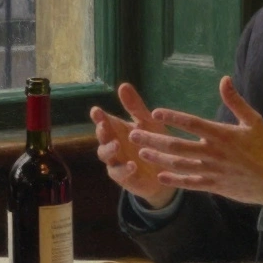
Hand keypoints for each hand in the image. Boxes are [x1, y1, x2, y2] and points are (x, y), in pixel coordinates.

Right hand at [90, 83, 177, 207]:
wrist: (167, 171)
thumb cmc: (154, 143)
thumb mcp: (148, 123)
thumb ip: (135, 107)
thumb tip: (123, 85)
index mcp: (117, 130)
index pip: (104, 121)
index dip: (99, 117)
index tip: (96, 110)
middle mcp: (113, 145)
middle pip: (102, 138)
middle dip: (101, 131)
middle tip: (103, 125)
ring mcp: (116, 161)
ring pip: (106, 155)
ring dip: (109, 150)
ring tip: (117, 145)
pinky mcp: (124, 178)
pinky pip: (120, 174)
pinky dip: (124, 169)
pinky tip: (132, 165)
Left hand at [130, 76, 262, 205]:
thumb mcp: (253, 121)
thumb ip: (235, 101)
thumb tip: (224, 79)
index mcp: (221, 134)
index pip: (192, 123)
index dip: (173, 117)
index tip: (155, 112)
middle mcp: (213, 152)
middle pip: (177, 145)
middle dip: (153, 138)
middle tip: (133, 134)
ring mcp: (212, 170)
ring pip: (179, 164)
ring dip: (158, 157)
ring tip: (141, 151)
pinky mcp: (213, 186)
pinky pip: (189, 183)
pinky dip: (174, 180)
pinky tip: (159, 175)